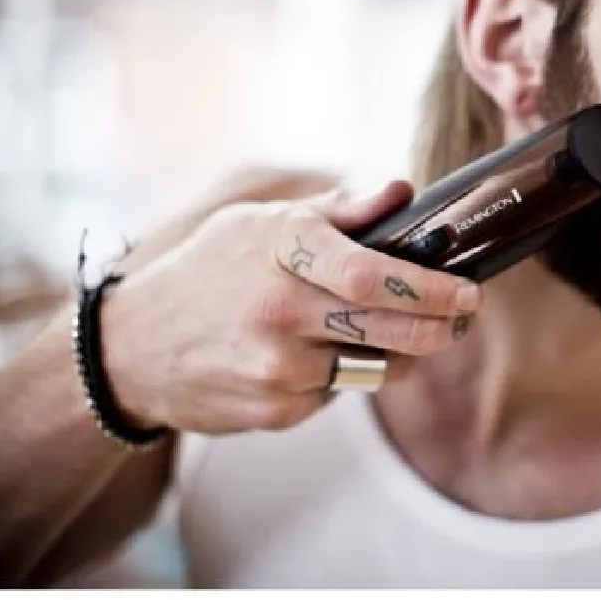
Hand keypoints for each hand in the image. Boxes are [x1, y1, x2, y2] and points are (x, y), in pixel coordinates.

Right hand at [99, 181, 480, 434]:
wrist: (133, 347)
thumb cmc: (210, 271)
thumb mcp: (262, 223)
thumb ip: (339, 211)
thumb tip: (403, 190)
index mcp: (282, 252)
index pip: (370, 273)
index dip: (429, 287)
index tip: (467, 291)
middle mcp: (280, 311)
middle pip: (387, 327)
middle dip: (439, 326)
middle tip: (462, 318)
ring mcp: (276, 366)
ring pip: (374, 367)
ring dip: (401, 354)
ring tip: (403, 334)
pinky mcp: (275, 409)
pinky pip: (337, 394)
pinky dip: (344, 376)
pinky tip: (323, 357)